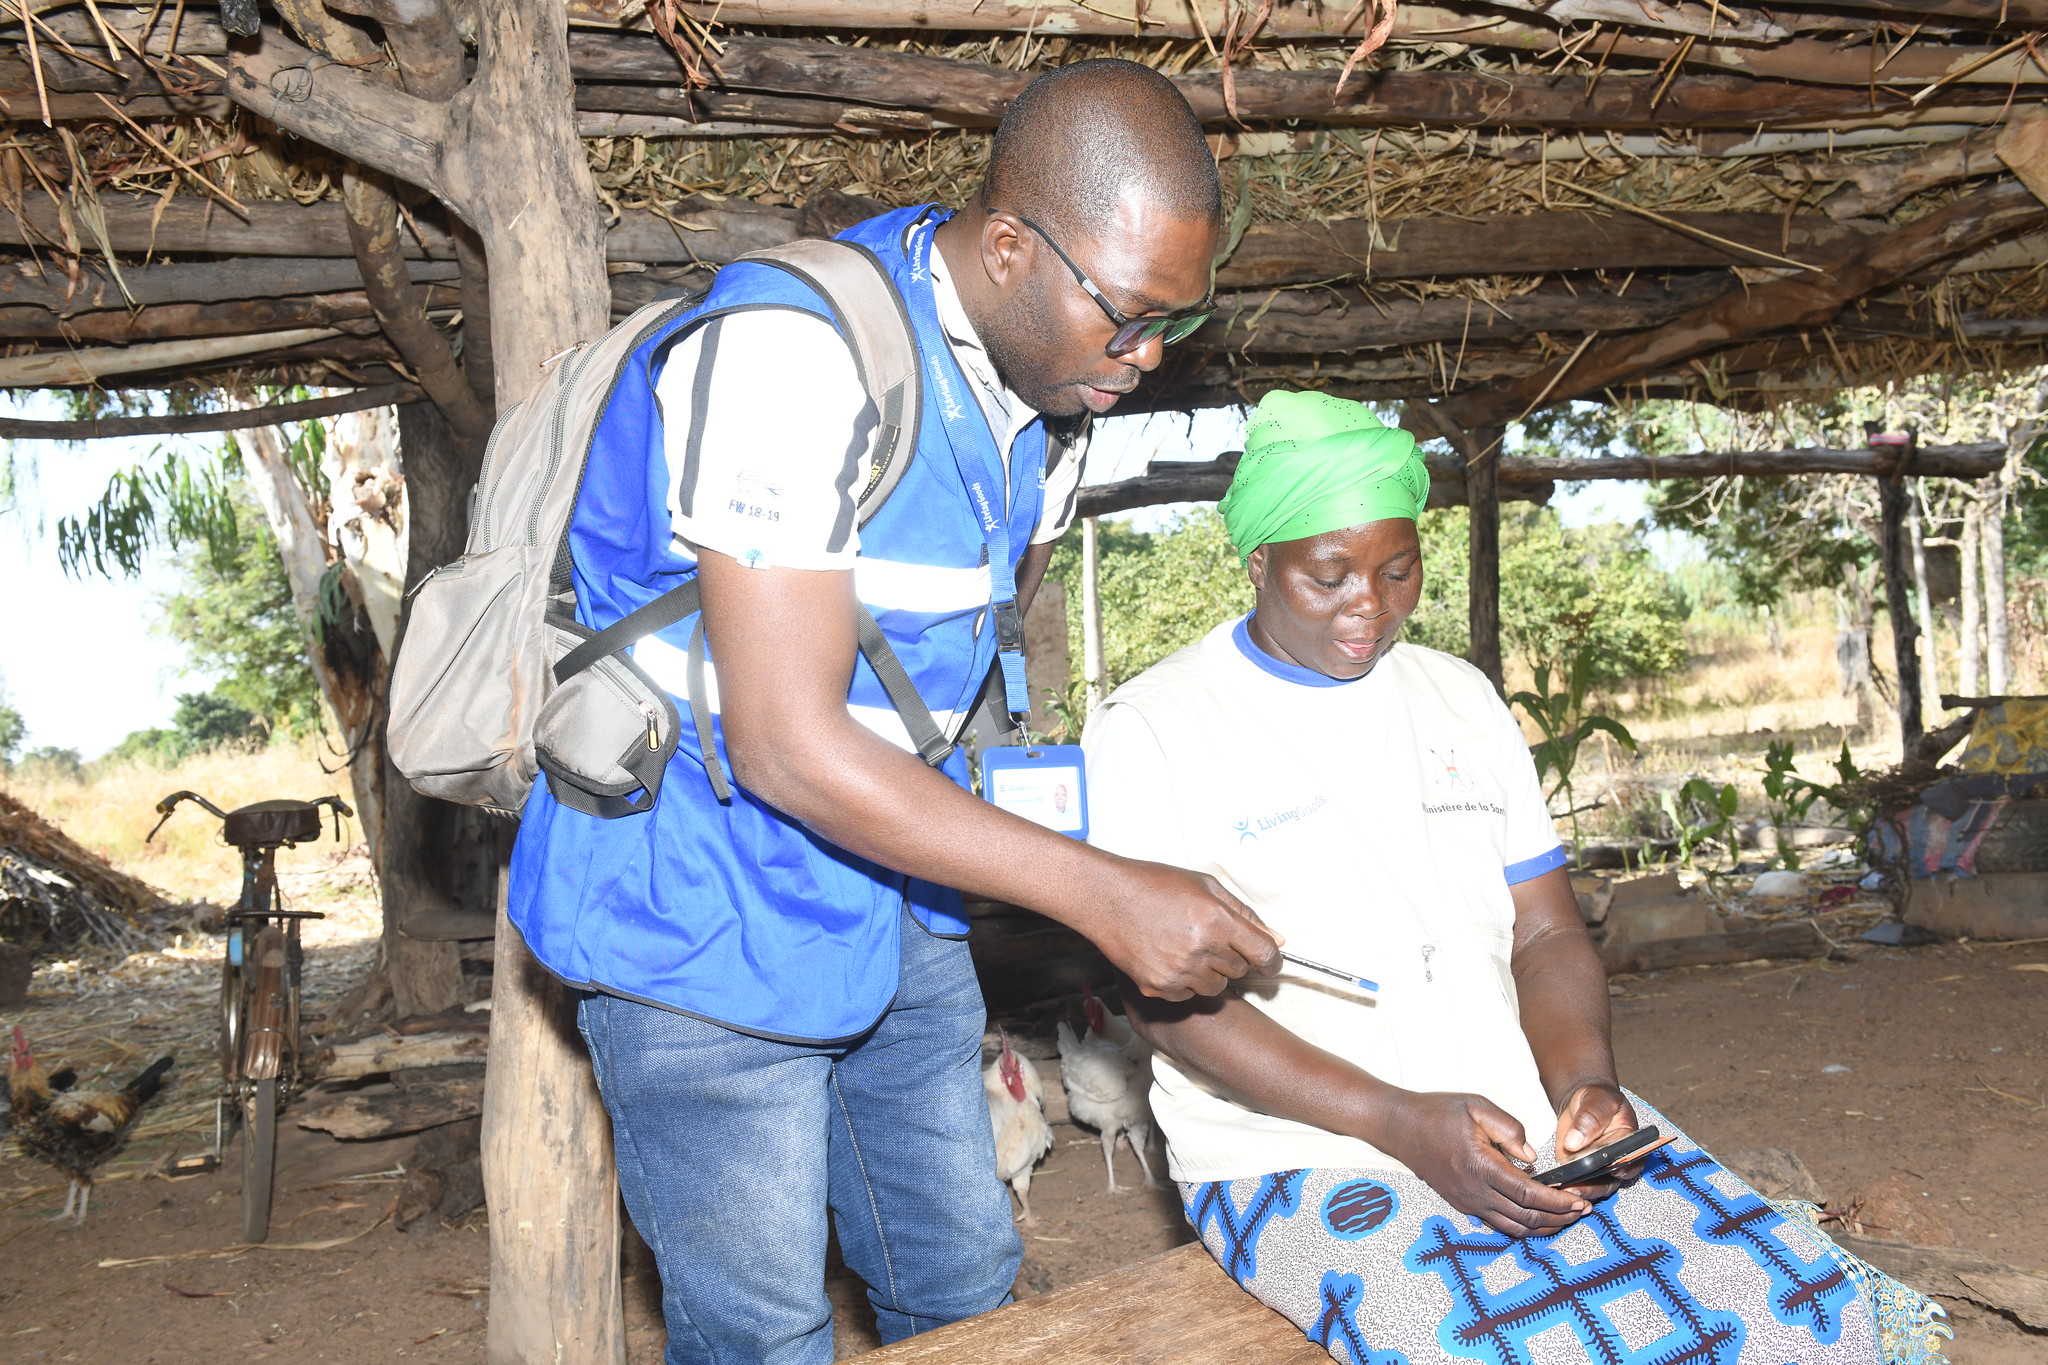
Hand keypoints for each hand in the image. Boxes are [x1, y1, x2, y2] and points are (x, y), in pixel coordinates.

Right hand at [1089, 859, 1283, 1000]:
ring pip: (1216, 987)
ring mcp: (1179, 972)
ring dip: (1210, 971)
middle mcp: (1201, 949)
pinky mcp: (1159, 987)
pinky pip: (1189, 995)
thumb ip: (1244, 913)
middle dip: (1233, 957)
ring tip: (1186, 946)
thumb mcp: (1206, 885)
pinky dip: (1185, 982)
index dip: (1272, 960)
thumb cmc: (1155, 884)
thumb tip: (1276, 938)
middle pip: (1241, 971)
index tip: (1268, 961)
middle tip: (1209, 937)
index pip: (1264, 955)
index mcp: (1217, 920)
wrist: (1106, 897)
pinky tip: (1168, 957)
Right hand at [1381, 1091, 1590, 1237]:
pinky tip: (1536, 1216)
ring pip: (1513, 1228)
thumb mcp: (1476, 1105)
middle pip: (1526, 1218)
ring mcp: (1467, 1202)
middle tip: (1582, 1210)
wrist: (1399, 1127)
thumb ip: (1509, 1128)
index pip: (1529, 1195)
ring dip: (1543, 1226)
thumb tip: (1532, 1155)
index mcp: (1481, 1167)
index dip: (1558, 1202)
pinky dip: (1522, 1225)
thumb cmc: (1438, 1112)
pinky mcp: (1462, 1204)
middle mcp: (1474, 1192)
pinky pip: (1498, 1223)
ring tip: (1565, 1217)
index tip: (1579, 1201)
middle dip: (1558, 1218)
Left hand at [1551, 1081, 1641, 1199]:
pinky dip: (1568, 1186)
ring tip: (1564, 1190)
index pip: (1633, 1160)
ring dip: (1581, 1191)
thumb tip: (1575, 1142)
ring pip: (1595, 1187)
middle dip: (1595, 1187)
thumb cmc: (1597, 1100)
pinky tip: (1557, 1187)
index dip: (1626, 1168)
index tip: (1614, 1171)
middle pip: (1611, 1180)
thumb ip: (1590, 1118)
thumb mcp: (1597, 1101)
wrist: (1583, 1104)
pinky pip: (1578, 1184)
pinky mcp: (1582, 1171)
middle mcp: (1618, 1161)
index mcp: (1631, 1143)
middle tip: (1578, 1188)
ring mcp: (1600, 1169)